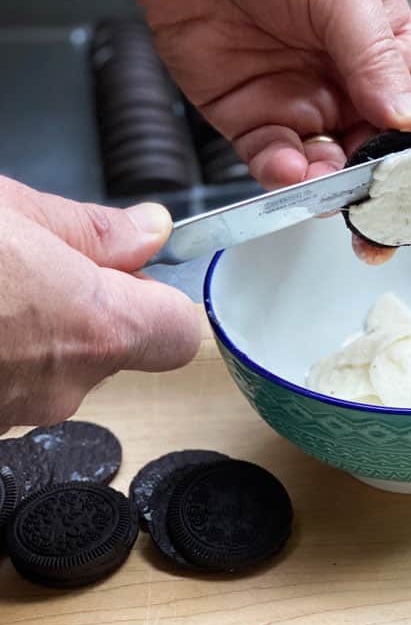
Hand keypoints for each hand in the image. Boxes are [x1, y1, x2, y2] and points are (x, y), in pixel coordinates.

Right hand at [0, 178, 201, 428]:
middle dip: (78, 306)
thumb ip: (90, 229)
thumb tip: (146, 231)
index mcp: (94, 328)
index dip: (156, 298)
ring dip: (28, 330)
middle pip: (108, 347)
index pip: (178, 332)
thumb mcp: (9, 211)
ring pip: (49, 368)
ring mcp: (8, 414)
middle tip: (29, 263)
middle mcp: (60, 385)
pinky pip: (2, 383)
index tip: (126, 267)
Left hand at [84, 0, 410, 260]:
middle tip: (380, 233)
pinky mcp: (250, 119)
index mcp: (390, 57)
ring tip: (324, 190)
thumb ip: (375, 58)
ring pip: (327, 174)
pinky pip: (272, 164)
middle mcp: (351, 90)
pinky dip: (281, 177)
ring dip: (328, 192)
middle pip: (378, 164)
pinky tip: (286, 169)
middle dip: (381, 203)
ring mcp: (301, 107)